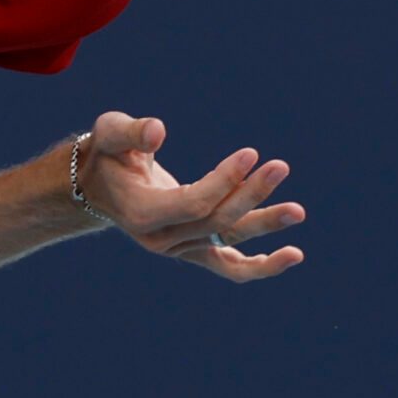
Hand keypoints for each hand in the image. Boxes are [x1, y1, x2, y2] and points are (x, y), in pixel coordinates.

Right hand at [72, 111, 307, 281]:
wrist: (98, 186)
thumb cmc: (107, 153)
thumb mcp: (110, 133)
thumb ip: (131, 131)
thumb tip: (158, 131)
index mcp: (142, 214)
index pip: (194, 204)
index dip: (224, 181)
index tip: (250, 153)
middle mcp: (161, 240)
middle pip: (216, 222)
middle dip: (251, 194)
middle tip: (280, 166)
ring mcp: (178, 249)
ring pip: (228, 243)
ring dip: (265, 226)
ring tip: (298, 212)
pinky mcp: (192, 250)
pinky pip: (229, 265)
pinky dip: (260, 265)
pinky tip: (292, 256)